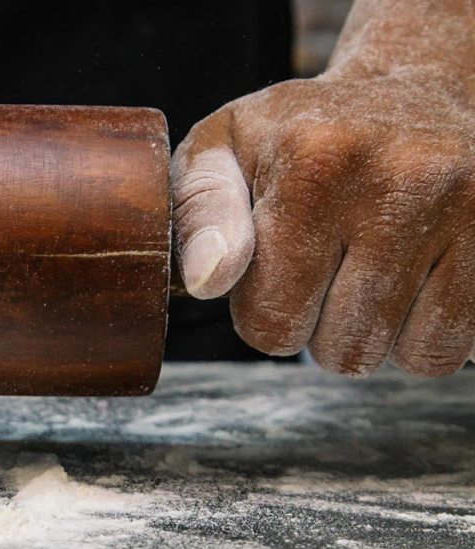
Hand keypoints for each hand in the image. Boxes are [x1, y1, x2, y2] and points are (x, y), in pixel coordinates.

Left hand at [171, 1, 474, 375]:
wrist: (409, 93)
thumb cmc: (298, 135)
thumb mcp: (222, 148)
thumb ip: (198, 212)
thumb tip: (207, 280)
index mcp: (313, 163)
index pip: (270, 321)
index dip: (262, 312)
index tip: (273, 270)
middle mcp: (400, 181)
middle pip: (340, 349)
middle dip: (319, 327)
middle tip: (324, 269)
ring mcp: (468, 208)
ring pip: (406, 356)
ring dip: (377, 333)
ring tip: (367, 271)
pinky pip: (456, 347)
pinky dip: (426, 332)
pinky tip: (411, 279)